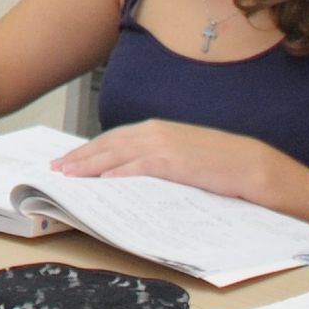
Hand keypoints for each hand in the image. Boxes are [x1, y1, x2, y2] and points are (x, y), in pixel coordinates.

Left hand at [54, 119, 274, 201]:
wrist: (252, 164)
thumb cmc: (221, 163)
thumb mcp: (183, 154)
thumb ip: (158, 158)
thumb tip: (131, 173)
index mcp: (158, 129)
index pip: (114, 138)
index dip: (89, 149)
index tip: (69, 159)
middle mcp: (157, 132)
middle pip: (108, 144)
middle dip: (80, 156)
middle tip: (56, 167)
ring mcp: (165, 146)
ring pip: (117, 154)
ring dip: (90, 164)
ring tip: (68, 174)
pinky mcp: (174, 162)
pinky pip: (139, 167)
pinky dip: (119, 171)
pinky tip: (103, 180)